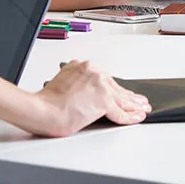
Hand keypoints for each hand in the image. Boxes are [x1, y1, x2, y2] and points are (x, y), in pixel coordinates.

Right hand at [30, 60, 150, 136]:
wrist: (41, 110)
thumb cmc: (47, 102)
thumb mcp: (63, 82)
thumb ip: (78, 83)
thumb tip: (88, 94)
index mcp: (83, 66)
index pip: (106, 80)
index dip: (118, 88)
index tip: (125, 92)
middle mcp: (93, 72)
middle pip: (116, 88)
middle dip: (130, 96)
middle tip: (140, 101)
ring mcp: (100, 86)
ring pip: (122, 98)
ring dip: (134, 106)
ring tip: (143, 109)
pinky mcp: (103, 102)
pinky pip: (121, 112)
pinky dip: (130, 116)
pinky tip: (137, 117)